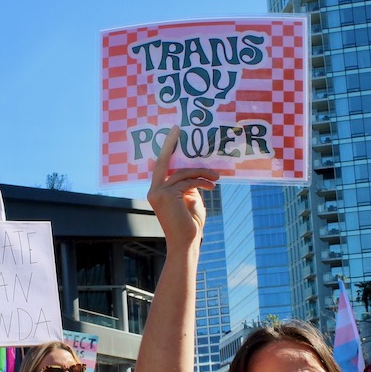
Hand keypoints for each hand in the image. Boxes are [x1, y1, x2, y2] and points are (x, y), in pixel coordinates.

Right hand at [147, 126, 218, 248]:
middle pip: (164, 163)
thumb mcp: (191, 200)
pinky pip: (188, 182)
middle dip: (170, 144)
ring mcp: (158, 193)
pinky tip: (213, 186)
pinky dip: (202, 182)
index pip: (161, 167)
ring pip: (182, 173)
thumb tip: (195, 173)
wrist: (186, 243)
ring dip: (201, 173)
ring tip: (216, 177)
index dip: (166, 150)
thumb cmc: (190, 225)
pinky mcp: (167, 195)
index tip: (173, 134)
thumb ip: (189, 186)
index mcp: (157, 192)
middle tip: (178, 129)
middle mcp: (154, 191)